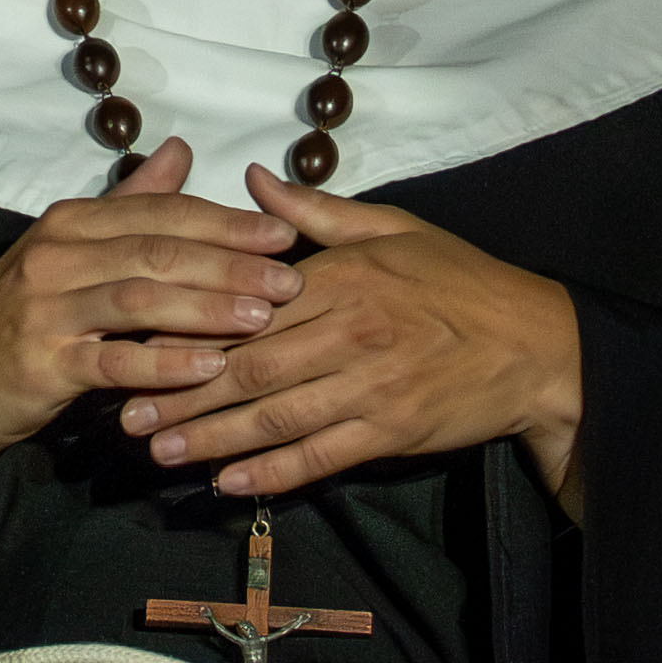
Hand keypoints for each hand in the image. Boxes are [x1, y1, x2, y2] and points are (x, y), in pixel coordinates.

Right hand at [0, 144, 302, 577]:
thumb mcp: (67, 252)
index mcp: (71, 222)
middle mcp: (57, 255)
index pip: (161, 212)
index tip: (286, 233)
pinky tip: (210, 369)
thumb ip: (130, 205)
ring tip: (265, 317)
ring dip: (209, 308)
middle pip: (159, 250)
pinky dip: (166, 363)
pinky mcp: (41, 362)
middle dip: (232, 262)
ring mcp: (46, 308)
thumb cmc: (14, 319)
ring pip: (142, 299)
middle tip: (291, 278)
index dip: (227, 221)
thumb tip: (182, 150)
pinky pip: (115, 360)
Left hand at [137, 172, 583, 508]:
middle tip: (124, 412)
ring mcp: (372, 387)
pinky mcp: (392, 431)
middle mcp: (353, 332)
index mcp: (345, 276)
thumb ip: (315, 212)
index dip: (189, 327)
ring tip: (158, 452)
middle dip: (182, 393)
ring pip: (276, 418)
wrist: (537, 345)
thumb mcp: (392, 228)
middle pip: (251, 367)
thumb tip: (253, 179)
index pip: (249, 305)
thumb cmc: (460, 281)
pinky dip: (270, 473)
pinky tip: (227, 482)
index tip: (137, 342)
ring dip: (211, 438)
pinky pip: (320, 456)